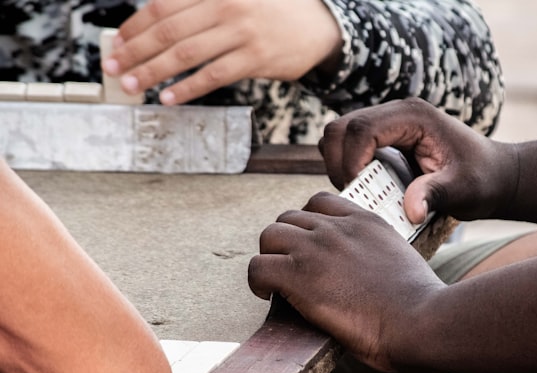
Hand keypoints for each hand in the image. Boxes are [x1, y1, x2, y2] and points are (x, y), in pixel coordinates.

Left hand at [102, 0, 342, 104]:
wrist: (319, 28)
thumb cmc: (272, 13)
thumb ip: (201, 5)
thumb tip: (157, 26)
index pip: (163, 5)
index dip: (135, 26)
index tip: (116, 44)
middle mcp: (226, 5)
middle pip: (169, 30)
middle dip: (136, 51)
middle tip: (114, 68)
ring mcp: (242, 32)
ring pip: (186, 54)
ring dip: (154, 71)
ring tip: (133, 85)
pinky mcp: (256, 59)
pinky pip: (213, 75)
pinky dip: (187, 88)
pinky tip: (168, 97)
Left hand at [247, 192, 444, 371]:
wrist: (421, 319)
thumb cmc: (420, 304)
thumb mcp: (401, 260)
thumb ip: (377, 254)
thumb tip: (368, 274)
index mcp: (365, 221)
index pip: (320, 202)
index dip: (308, 224)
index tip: (309, 247)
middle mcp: (337, 228)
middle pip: (289, 218)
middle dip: (286, 242)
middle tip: (291, 269)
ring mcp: (316, 248)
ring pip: (269, 236)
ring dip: (270, 258)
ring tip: (276, 282)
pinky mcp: (298, 275)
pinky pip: (258, 267)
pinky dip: (258, 282)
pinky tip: (268, 296)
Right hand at [319, 98, 519, 223]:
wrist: (496, 175)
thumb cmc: (483, 179)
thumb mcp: (464, 189)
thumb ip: (436, 194)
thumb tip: (412, 211)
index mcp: (414, 116)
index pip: (362, 129)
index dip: (350, 161)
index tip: (355, 191)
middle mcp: (397, 113)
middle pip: (341, 127)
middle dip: (337, 162)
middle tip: (351, 194)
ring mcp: (389, 124)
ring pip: (340, 134)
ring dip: (338, 163)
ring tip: (356, 191)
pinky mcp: (385, 138)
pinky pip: (350, 146)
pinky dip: (346, 166)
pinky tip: (364, 188)